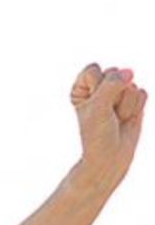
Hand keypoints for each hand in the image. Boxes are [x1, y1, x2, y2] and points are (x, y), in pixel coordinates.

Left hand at [70, 63, 146, 186]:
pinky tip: (127, 118)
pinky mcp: (134, 100)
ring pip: (130, 84)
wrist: (111, 156)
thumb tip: (129, 71)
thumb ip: (112, 84)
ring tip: (116, 118)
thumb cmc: (97, 133)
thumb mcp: (98, 107)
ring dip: (125, 105)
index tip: (93, 105)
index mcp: (82, 86)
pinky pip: (142, 93)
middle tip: (107, 114)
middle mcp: (99, 87)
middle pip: (114, 73)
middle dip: (114, 96)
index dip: (97, 87)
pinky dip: (136, 108)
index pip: (93, 69)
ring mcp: (118, 92)